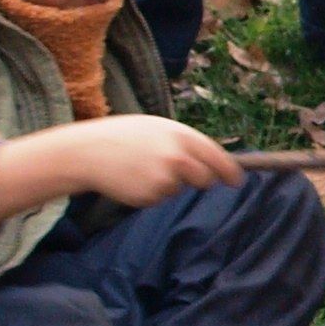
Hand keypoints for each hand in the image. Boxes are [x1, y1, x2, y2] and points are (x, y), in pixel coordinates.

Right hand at [0, 116, 239, 218]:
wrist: (87, 152)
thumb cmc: (124, 136)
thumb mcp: (157, 128)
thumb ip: (184, 142)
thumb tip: (211, 160)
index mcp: (181, 135)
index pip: (216, 156)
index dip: (230, 171)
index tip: (237, 181)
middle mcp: (178, 157)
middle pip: (205, 178)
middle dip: (200, 180)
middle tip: (176, 171)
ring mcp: (165, 178)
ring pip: (179, 188)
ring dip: (167, 182)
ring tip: (141, 167)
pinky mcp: (151, 195)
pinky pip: (160, 197)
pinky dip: (150, 192)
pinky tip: (133, 178)